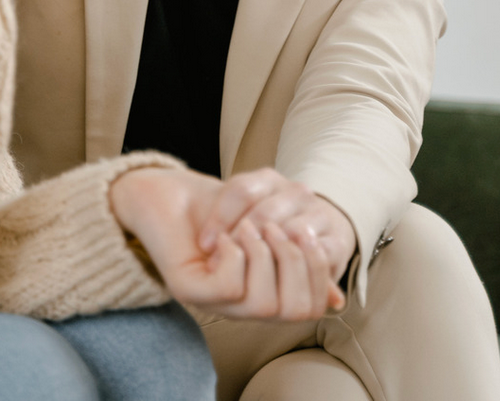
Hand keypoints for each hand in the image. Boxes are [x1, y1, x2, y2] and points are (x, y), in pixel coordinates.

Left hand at [110, 167, 343, 320]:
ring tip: (247, 227)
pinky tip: (223, 237)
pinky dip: (234, 254)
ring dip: (263, 255)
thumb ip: (300, 255)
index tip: (306, 229)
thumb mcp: (269, 220)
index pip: (312, 306)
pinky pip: (229, 287)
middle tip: (272, 226)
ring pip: (264, 304)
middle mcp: (241, 304)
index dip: (319, 270)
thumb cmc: (218, 203)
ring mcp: (215, 301)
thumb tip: (337, 300)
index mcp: (263, 291)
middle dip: (293, 259)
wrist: (162, 191)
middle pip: (297, 309)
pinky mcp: (189, 290)